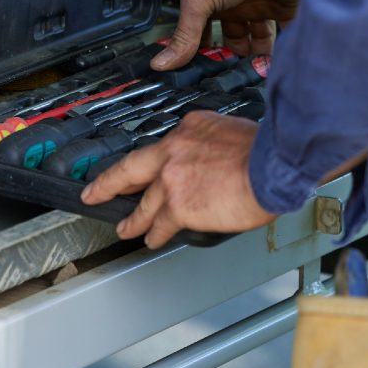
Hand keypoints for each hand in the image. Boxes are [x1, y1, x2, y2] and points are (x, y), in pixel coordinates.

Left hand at [80, 112, 275, 248]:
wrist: (274, 165)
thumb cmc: (267, 150)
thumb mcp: (231, 129)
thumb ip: (211, 142)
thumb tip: (209, 156)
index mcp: (188, 128)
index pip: (161, 147)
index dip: (150, 161)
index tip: (142, 167)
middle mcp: (173, 150)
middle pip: (131, 169)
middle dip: (108, 183)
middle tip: (94, 191)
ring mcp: (172, 178)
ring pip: (144, 203)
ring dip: (132, 219)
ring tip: (124, 228)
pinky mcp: (178, 205)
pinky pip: (160, 224)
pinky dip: (154, 235)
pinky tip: (151, 240)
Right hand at [154, 0, 319, 69]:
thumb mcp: (199, 0)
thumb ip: (184, 34)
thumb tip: (162, 61)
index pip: (199, 31)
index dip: (198, 51)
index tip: (198, 73)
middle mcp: (234, 3)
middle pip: (230, 39)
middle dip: (229, 58)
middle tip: (229, 76)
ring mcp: (259, 7)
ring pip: (256, 40)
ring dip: (255, 57)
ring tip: (251, 73)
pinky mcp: (283, 11)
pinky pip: (282, 37)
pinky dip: (280, 51)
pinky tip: (274, 64)